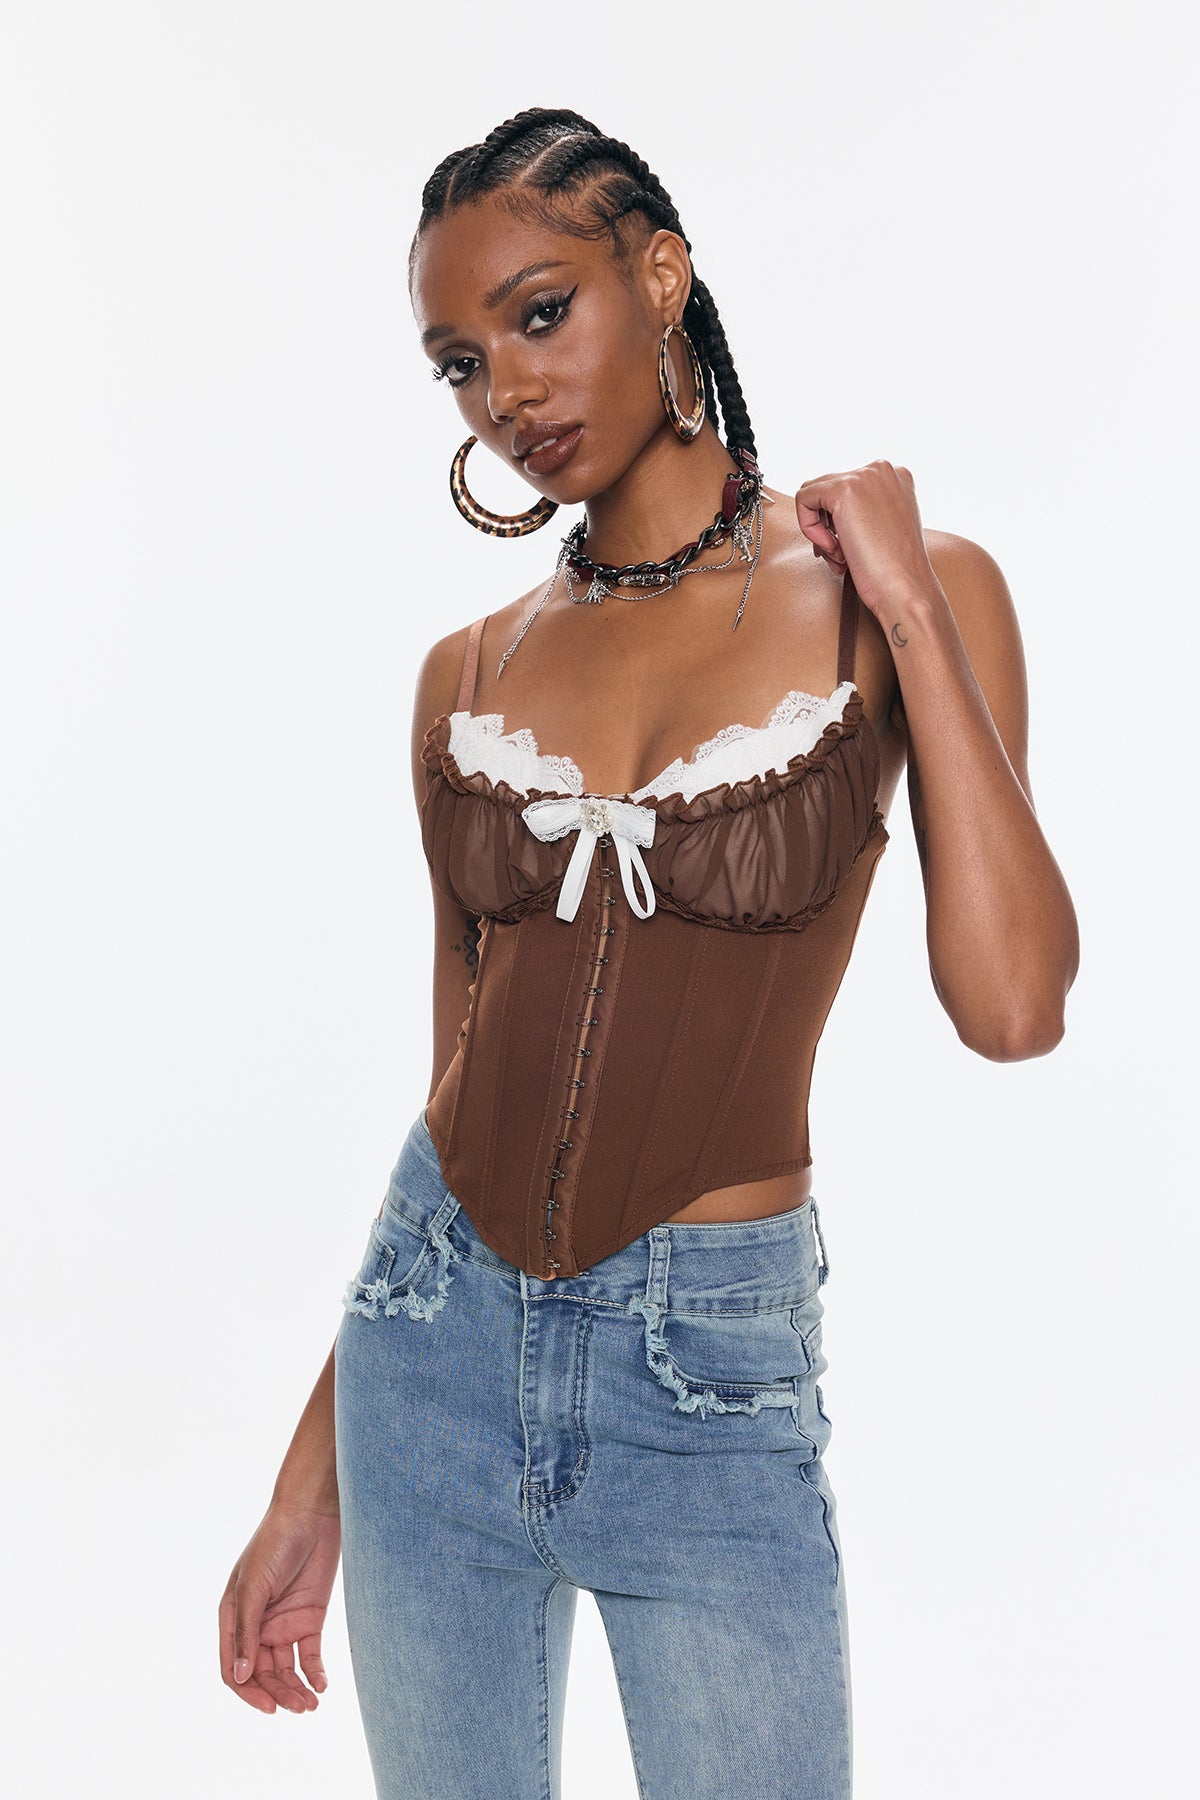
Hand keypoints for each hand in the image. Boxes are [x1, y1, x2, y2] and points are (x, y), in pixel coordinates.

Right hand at [219, 1500, 341, 1714]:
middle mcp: (257, 1627)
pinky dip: (314, 1672)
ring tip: (311, 1705)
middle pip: (263, 1674)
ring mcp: (283, 1623)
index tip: (269, 1707)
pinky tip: (321, 1685)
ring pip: (286, 1670)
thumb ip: (247, 1631)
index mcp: (234, 1619)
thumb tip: (242, 1676)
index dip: (249, 1692)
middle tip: (299, 1708)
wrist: (311, 1513)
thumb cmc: (274, 1543)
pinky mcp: (309, 1618)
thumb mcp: (254, 1587)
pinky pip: (310, 1654)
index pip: (234, 1669)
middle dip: (278, 1694)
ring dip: (296, 1690)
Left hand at [795, 460, 939, 620]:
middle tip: (841, 557)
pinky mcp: (844, 488)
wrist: (905, 587)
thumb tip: (824, 511)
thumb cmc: (895, 570)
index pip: (847, 487)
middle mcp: (881, 469)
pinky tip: (833, 549)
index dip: (839, 521)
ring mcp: (864, 476)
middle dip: (828, 527)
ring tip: (841, 557)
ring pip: (813, 494)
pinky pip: (804, 500)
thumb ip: (863, 510)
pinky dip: (809, 528)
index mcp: (896, 477)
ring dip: (820, 530)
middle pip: (828, 490)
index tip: (849, 547)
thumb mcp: (883, 527)